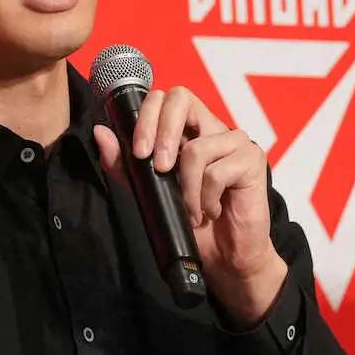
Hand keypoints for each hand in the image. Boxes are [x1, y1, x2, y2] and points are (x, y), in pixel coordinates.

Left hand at [94, 87, 286, 327]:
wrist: (224, 257)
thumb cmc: (190, 222)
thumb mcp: (148, 191)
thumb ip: (124, 164)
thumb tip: (101, 132)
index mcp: (188, 129)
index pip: (164, 98)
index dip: (147, 116)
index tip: (138, 152)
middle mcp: (211, 128)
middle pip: (181, 97)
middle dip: (162, 133)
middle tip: (158, 168)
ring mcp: (235, 141)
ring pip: (197, 148)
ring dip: (187, 188)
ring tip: (192, 209)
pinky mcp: (252, 160)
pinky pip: (217, 172)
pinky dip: (206, 199)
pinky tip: (211, 211)